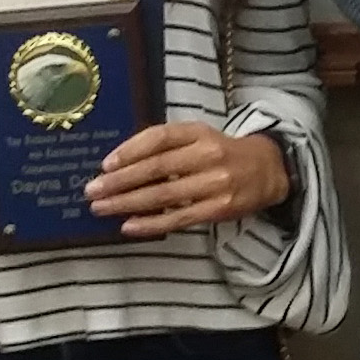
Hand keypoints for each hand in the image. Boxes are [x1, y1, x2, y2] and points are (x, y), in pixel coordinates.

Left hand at [85, 124, 289, 237]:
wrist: (268, 170)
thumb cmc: (222, 153)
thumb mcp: (199, 137)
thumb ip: (166, 145)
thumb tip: (120, 164)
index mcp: (200, 133)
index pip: (160, 138)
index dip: (130, 151)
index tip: (105, 165)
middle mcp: (208, 155)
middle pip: (157, 168)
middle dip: (120, 181)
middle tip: (92, 191)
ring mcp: (215, 183)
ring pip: (164, 195)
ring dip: (127, 203)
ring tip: (102, 208)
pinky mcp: (219, 208)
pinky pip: (179, 218)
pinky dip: (151, 223)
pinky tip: (129, 226)